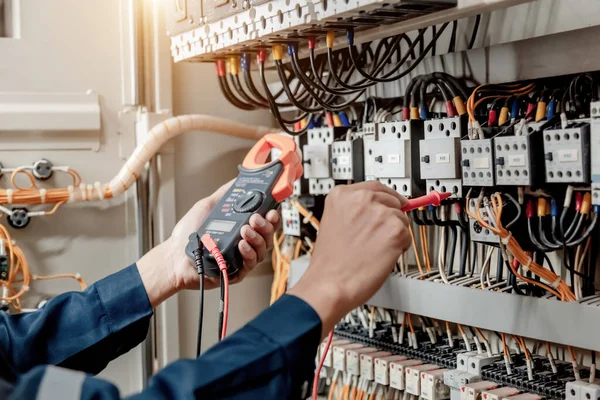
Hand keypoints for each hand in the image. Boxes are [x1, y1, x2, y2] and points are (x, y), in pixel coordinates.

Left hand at [138, 180, 279, 306]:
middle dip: (266, 225)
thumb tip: (237, 180)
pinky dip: (249, 253)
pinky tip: (241, 245)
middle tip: (255, 218)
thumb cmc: (188, 233)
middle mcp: (246, 242)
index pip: (266, 221)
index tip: (271, 209)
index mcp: (242, 226)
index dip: (272, 216)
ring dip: (257, 238)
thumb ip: (224, 194)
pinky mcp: (237, 272)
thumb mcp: (207, 206)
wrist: (175, 254)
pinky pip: (251, 263)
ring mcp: (242, 257)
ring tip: (245, 230)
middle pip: (268, 235)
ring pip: (263, 249)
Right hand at [288, 181, 409, 334]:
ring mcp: (379, 213)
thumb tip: (380, 207)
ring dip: (394, 234)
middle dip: (390, 217)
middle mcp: (361, 199)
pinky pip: (407, 235)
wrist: (329, 285)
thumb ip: (355, 210)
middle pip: (392, 199)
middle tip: (377, 237)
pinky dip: (399, 247)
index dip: (385, 198)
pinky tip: (381, 256)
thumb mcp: (334, 222)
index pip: (375, 186)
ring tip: (373, 249)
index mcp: (342, 195)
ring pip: (401, 218)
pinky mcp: (394, 230)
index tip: (391, 202)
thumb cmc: (330, 262)